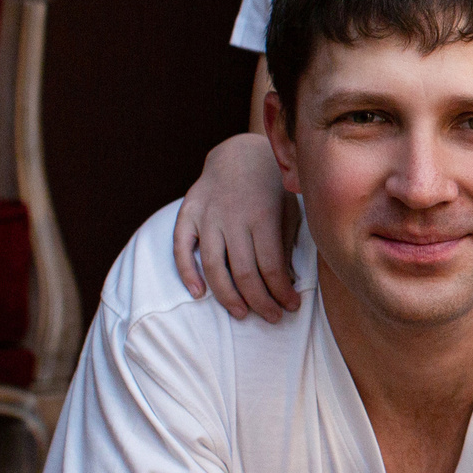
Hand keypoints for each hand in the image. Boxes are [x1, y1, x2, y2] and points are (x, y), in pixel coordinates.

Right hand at [173, 132, 298, 319]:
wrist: (240, 154)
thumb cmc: (272, 187)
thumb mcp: (290, 208)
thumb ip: (287, 242)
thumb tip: (286, 281)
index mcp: (263, 216)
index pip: (271, 266)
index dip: (281, 292)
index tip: (291, 307)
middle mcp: (233, 217)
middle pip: (244, 272)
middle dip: (260, 301)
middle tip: (271, 318)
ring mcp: (207, 216)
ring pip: (214, 266)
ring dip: (228, 296)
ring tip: (242, 313)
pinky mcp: (187, 214)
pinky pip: (181, 248)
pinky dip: (187, 272)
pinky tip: (198, 294)